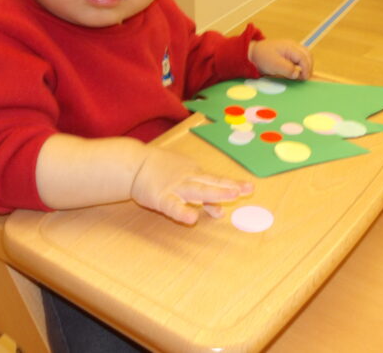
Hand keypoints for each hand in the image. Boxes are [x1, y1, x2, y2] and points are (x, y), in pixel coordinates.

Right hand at [131, 148, 253, 224]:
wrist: (133, 163)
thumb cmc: (161, 171)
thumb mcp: (184, 178)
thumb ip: (202, 195)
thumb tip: (220, 211)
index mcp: (194, 174)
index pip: (216, 181)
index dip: (232, 184)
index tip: (248, 189)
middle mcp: (189, 179)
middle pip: (212, 183)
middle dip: (229, 187)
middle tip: (248, 189)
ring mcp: (176, 188)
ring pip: (198, 191)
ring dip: (214, 194)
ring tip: (231, 196)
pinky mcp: (161, 198)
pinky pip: (173, 206)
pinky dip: (182, 212)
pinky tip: (192, 219)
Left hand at [249, 39, 312, 79]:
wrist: (253, 53)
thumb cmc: (262, 57)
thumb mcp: (274, 65)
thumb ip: (287, 69)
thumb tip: (297, 74)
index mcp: (290, 47)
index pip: (303, 57)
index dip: (306, 68)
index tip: (304, 78)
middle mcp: (293, 46)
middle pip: (307, 55)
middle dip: (309, 67)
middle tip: (305, 78)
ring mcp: (291, 49)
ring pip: (305, 56)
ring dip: (306, 65)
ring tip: (302, 76)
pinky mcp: (289, 53)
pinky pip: (299, 58)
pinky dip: (301, 65)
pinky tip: (298, 72)